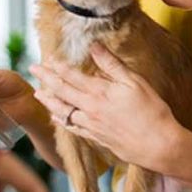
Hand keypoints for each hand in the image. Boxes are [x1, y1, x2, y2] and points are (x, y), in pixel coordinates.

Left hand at [30, 43, 180, 170]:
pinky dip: (61, 121)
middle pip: (62, 92)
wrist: (158, 145)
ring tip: (38, 93)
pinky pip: (71, 128)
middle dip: (46, 79)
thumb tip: (94, 46)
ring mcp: (91, 125)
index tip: (47, 58)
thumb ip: (112, 64)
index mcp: (100, 92)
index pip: (72, 76)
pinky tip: (56, 117)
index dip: (58, 66)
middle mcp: (90, 109)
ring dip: (48, 101)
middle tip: (33, 69)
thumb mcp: (135, 82)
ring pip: (62, 111)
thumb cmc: (151, 111)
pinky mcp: (96, 138)